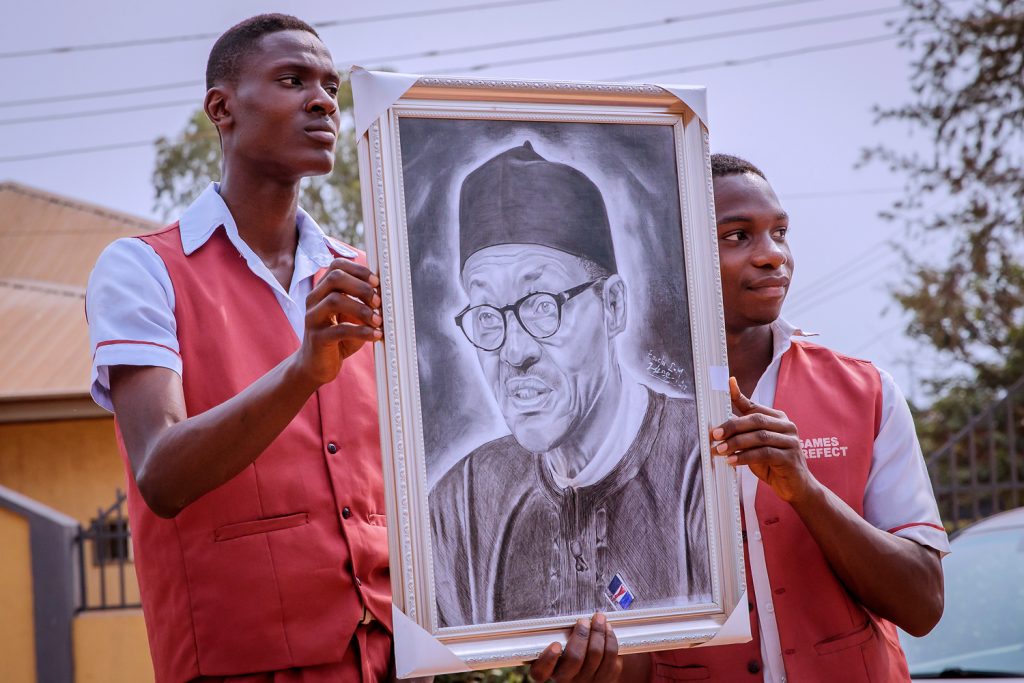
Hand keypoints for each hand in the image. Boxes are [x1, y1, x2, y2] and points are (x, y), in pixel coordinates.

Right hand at [294, 258, 381, 386]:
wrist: (317, 365)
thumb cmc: (338, 338)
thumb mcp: (353, 317)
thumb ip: (363, 304)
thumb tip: (385, 295)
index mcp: (323, 290)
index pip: (336, 266)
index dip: (359, 270)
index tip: (377, 282)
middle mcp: (314, 300)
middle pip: (335, 278)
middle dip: (361, 287)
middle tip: (378, 301)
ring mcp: (313, 318)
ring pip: (335, 300)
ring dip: (362, 309)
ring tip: (378, 320)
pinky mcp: (317, 338)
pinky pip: (339, 330)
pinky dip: (362, 331)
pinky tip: (375, 335)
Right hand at [529, 613, 621, 682]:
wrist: (591, 672)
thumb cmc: (571, 654)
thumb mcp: (559, 649)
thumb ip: (560, 638)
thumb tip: (571, 620)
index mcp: (551, 672)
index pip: (540, 673)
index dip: (548, 659)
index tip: (555, 644)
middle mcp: (567, 680)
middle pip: (575, 658)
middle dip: (582, 635)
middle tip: (583, 621)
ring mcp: (587, 682)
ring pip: (596, 655)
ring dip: (599, 632)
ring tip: (599, 618)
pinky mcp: (605, 679)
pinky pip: (611, 659)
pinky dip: (610, 640)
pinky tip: (607, 630)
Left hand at [712, 377, 814, 502]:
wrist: (796, 487)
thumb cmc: (773, 465)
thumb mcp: (756, 447)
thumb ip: (744, 436)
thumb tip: (718, 430)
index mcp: (777, 419)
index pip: (754, 406)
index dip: (739, 395)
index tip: (728, 384)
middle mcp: (786, 426)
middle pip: (755, 420)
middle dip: (732, 427)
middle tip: (715, 435)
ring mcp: (790, 441)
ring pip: (759, 436)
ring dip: (736, 443)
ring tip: (720, 450)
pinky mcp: (790, 457)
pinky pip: (764, 453)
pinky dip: (745, 457)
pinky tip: (732, 461)